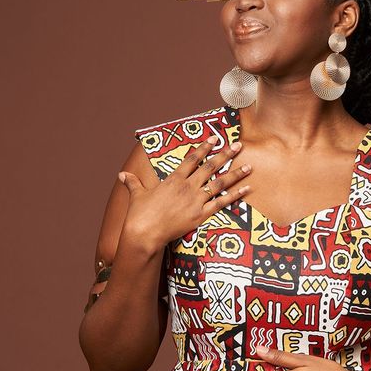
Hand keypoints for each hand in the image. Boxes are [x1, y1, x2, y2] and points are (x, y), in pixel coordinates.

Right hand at [117, 137, 250, 249]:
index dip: (204, 147)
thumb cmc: (139, 214)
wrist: (144, 232)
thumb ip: (133, 183)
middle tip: (239, 145)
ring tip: (249, 166)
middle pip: (210, 166)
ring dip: (235, 173)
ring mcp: (195, 200)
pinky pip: (222, 203)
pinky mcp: (201, 215)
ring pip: (220, 183)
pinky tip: (246, 189)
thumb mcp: (137, 195)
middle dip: (226, 154)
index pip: (192, 159)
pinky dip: (235, 196)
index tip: (214, 139)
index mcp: (174, 179)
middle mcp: (187, 186)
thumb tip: (122, 175)